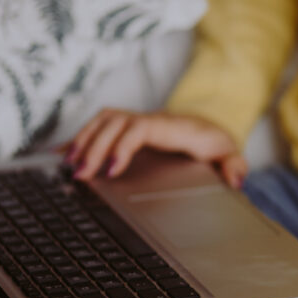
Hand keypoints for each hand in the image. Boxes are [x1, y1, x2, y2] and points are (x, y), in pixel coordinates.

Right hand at [65, 109, 248, 187]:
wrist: (209, 126)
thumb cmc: (215, 142)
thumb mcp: (230, 153)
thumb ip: (234, 165)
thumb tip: (235, 177)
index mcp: (171, 127)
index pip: (139, 128)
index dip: (121, 146)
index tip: (110, 170)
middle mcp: (149, 119)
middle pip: (113, 123)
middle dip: (93, 146)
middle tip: (80, 174)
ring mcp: (135, 121)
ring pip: (102, 122)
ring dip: (83, 140)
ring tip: (68, 165)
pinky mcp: (125, 128)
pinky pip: (98, 127)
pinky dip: (80, 139)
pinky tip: (62, 155)